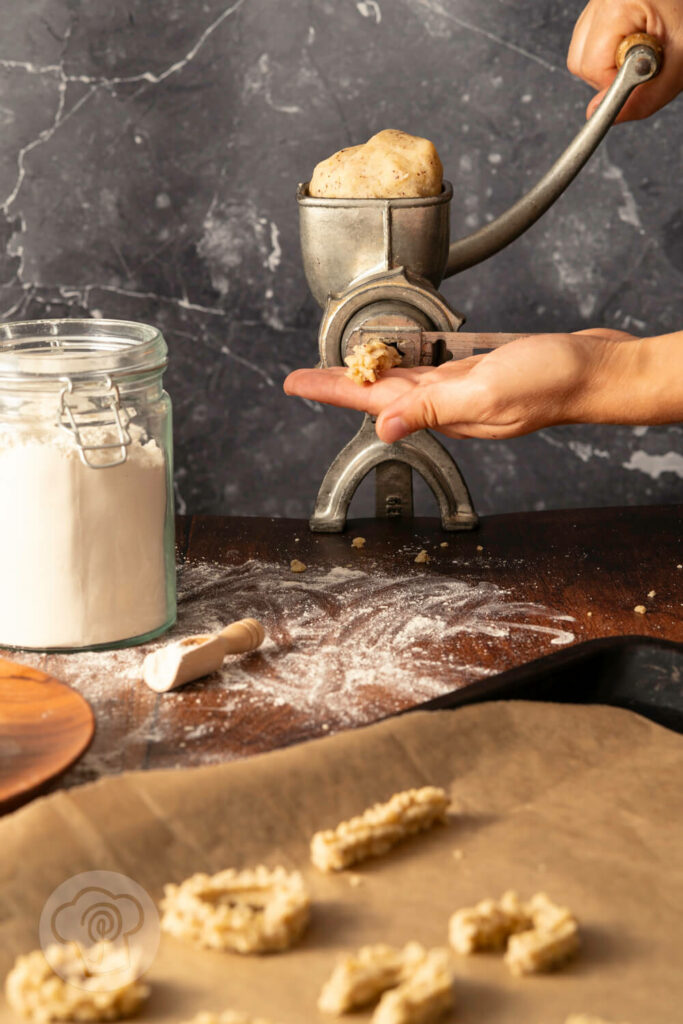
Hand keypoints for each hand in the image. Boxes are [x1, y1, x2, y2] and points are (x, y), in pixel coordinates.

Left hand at [284, 329, 636, 442]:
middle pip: (379, 394)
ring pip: (403, 381)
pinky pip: (431, 368)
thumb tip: (383, 427)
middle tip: (304, 376)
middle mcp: (446, 404)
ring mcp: (462, 389)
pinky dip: (407, 360)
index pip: (372, 403)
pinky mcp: (479, 372)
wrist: (593, 372)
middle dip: (339, 384)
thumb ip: (433, 408)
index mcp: (442, 411)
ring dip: (368, 373)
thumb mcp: (484, 393)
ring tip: (339, 366)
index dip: (331, 391)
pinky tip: (397, 355)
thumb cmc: (550, 383)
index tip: (295, 383)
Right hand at [567, 0, 682, 120]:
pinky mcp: (602, 4)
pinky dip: (611, 49)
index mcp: (619, 5)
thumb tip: (601, 115)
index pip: (592, 67)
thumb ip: (644, 96)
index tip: (641, 80)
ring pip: (582, 51)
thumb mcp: (679, 61)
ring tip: (641, 48)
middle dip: (609, 74)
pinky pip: (591, 38)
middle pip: (580, 61)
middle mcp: (602, 0)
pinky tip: (634, 40)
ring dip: (609, 62)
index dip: (617, 83)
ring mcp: (599, 0)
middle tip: (643, 62)